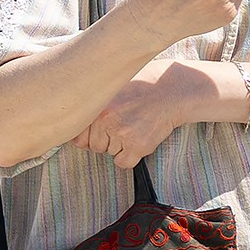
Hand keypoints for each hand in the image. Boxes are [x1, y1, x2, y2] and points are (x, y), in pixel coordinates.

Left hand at [69, 60, 192, 166]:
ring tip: (135, 126)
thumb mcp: (112, 88)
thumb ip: (93, 106)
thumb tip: (77, 136)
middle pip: (95, 146)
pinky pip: (123, 163)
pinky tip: (140, 138)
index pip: (78, 136)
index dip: (91, 134)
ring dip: (121, 146)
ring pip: (110, 153)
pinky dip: (131, 156)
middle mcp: (106, 120)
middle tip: (124, 123)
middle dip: (107, 139)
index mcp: (96, 105)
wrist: (173, 91)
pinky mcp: (138, 146)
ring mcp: (122, 134)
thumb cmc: (143, 86)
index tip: (103, 128)